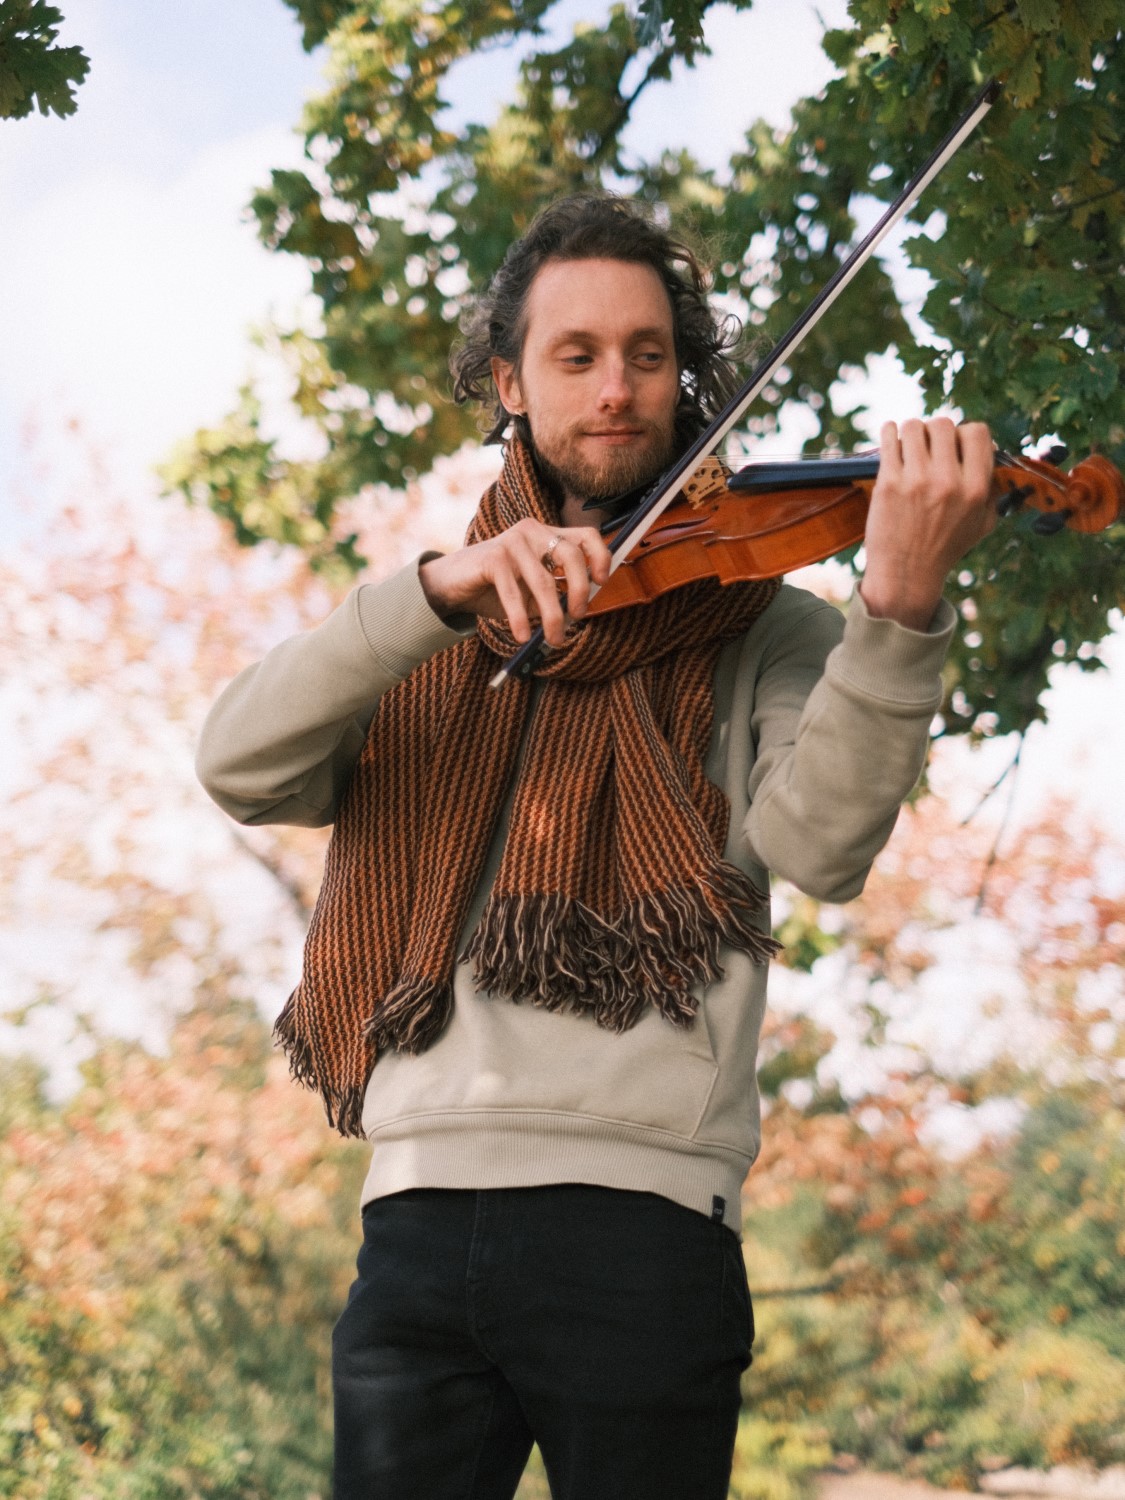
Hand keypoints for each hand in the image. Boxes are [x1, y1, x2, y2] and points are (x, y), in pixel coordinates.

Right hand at [419, 519, 611, 646]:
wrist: (451, 585)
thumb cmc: (496, 588)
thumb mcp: (532, 591)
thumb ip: (556, 593)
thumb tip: (579, 610)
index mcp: (546, 535)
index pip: (585, 536)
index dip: (600, 557)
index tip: (602, 581)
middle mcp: (532, 532)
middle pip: (571, 556)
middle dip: (580, 590)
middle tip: (578, 616)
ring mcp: (512, 542)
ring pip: (545, 583)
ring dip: (552, 617)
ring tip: (554, 638)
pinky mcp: (493, 557)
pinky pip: (514, 594)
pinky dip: (521, 619)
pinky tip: (522, 636)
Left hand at [858, 418, 995, 629]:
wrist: (906, 576)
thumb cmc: (944, 549)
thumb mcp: (982, 525)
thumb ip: (992, 490)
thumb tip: (993, 455)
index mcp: (975, 489)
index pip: (978, 432)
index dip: (965, 433)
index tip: (954, 446)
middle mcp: (948, 482)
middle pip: (944, 425)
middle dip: (935, 432)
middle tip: (928, 448)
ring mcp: (916, 481)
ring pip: (914, 427)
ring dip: (911, 432)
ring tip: (909, 446)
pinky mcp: (889, 484)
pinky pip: (889, 439)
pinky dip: (890, 432)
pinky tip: (892, 438)